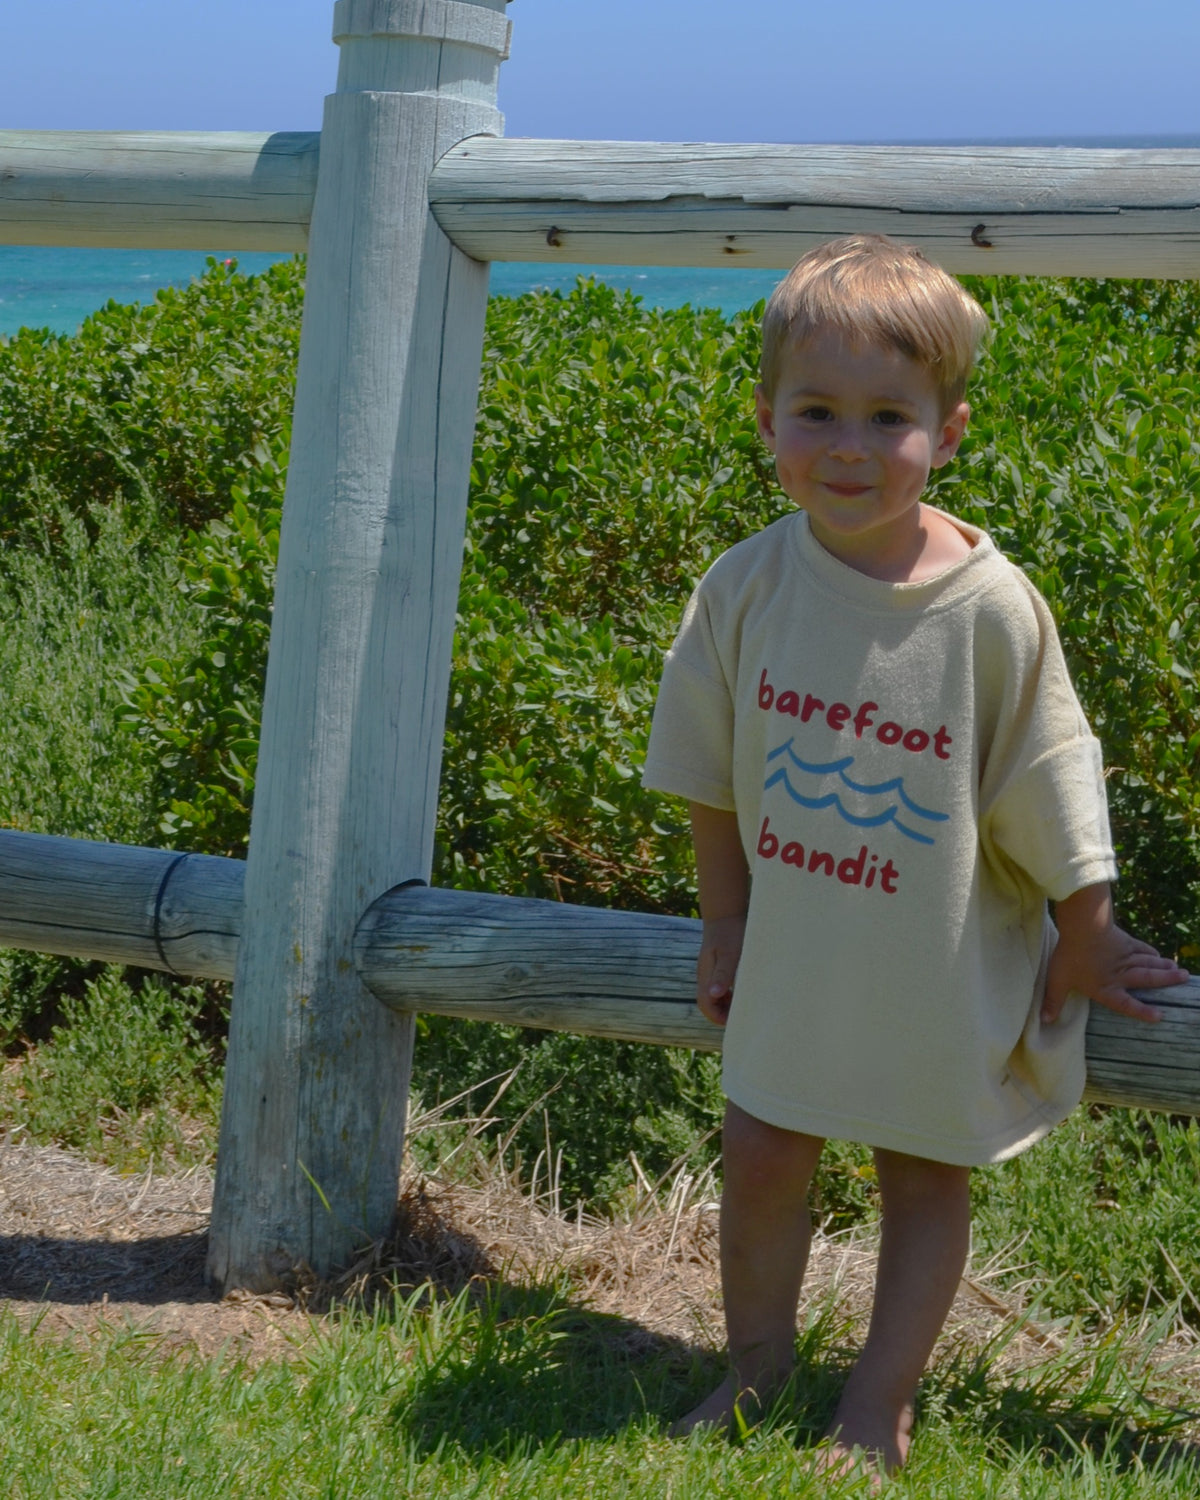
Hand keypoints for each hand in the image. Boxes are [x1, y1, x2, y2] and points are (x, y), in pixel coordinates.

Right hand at [696, 913, 746, 1026]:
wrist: (725, 912)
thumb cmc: (731, 932)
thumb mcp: (731, 953)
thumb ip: (723, 974)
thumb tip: (714, 995)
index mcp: (706, 975)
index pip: (705, 1005)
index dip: (718, 1017)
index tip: (736, 1020)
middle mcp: (704, 975)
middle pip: (707, 1004)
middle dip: (722, 1014)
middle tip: (742, 1016)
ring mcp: (709, 971)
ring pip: (712, 996)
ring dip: (725, 1005)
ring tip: (743, 1006)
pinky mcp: (715, 966)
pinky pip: (718, 987)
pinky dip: (727, 995)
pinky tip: (740, 992)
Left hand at [1043, 917, 1187, 1025]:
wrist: (1084, 927)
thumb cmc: (1070, 955)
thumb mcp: (1057, 980)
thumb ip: (1053, 1001)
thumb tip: (1044, 1021)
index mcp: (1106, 988)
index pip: (1126, 1004)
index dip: (1142, 1011)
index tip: (1159, 1016)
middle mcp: (1120, 975)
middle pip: (1147, 980)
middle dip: (1166, 982)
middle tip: (1184, 981)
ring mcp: (1125, 957)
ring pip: (1149, 964)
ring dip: (1164, 968)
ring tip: (1180, 972)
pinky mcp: (1125, 941)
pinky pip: (1141, 949)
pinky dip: (1151, 952)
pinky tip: (1158, 954)